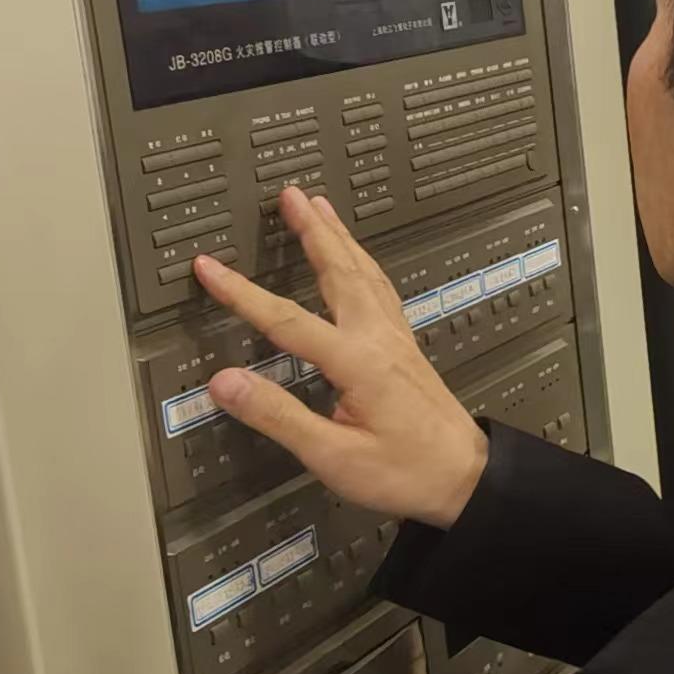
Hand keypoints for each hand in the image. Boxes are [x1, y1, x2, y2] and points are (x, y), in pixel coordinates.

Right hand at [194, 186, 488, 527]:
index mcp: (358, 362)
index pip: (286, 319)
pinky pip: (381, 288)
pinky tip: (358, 259)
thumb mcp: (333, 456)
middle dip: (311, 230)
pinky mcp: (406, 348)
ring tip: (320, 207)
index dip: (242, 292)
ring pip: (365, 272)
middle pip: (340, 271)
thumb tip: (225, 382)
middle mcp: (380, 339)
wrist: (466, 478)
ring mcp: (397, 339)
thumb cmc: (406, 472)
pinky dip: (363, 262)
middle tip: (290, 195)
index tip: (207, 267)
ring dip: (340, 237)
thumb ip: (278, 416)